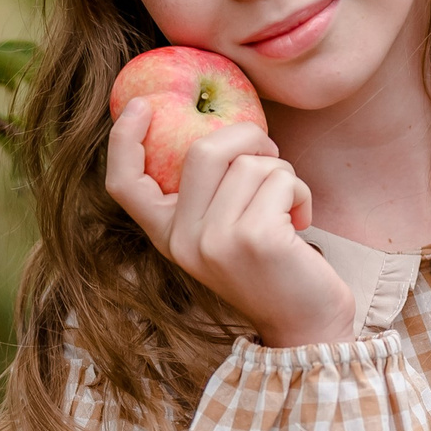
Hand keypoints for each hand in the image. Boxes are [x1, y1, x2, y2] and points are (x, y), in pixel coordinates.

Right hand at [107, 100, 358, 347]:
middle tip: (271, 155)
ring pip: (249, 162)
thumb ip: (210, 195)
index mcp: (168, 238)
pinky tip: (301, 221)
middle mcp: (183, 241)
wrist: (306, 326)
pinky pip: (280, 179)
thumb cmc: (272, 270)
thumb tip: (222, 128)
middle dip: (246, 137)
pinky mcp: (255, 238)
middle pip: (201, 151)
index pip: (124, 185)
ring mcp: (216, 240)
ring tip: (288, 206)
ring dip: (281, 172)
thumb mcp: (224, 235)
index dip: (123, 139)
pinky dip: (300, 191)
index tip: (141, 105)